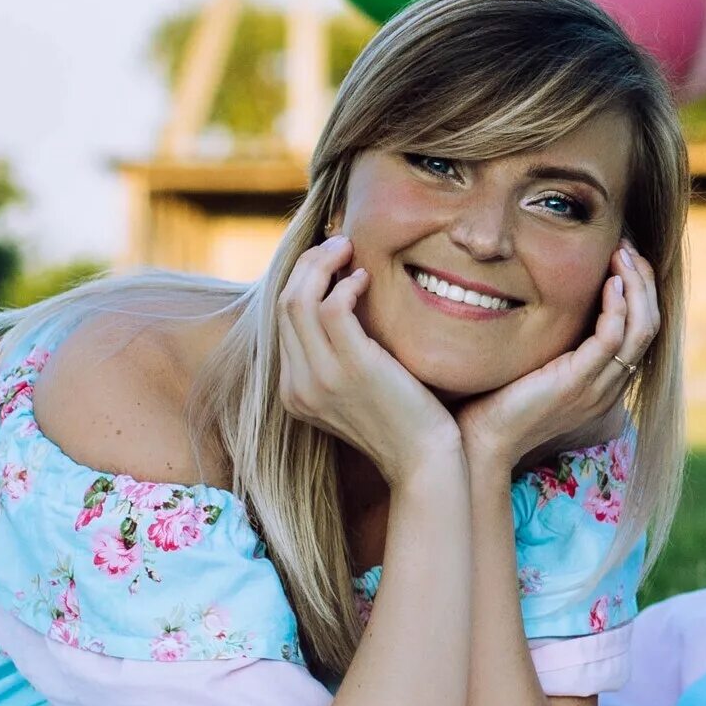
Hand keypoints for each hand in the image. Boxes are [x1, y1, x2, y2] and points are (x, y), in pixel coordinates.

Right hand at [274, 236, 459, 485]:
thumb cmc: (403, 420)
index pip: (282, 319)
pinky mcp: (352, 369)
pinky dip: (346, 284)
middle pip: (284, 303)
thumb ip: (339, 355)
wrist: (424, 462)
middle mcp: (297, 386)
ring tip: (350, 251)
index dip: (303, 279)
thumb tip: (339, 303)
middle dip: (309, 263)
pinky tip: (367, 279)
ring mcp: (320, 379)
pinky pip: (331, 308)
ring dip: (324, 264)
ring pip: (299, 299)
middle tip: (340, 244)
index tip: (330, 260)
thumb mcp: (357, 389)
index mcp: (294, 391)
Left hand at [455, 242, 658, 469]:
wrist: (480, 443)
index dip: (641, 290)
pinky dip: (617, 306)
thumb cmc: (497, 401)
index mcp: (604, 382)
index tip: (622, 257)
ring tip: (622, 255)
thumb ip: (553, 339)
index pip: (642, 330)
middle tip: (626, 248)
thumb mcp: (535, 364)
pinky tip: (608, 282)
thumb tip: (546, 295)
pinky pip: (613, 338)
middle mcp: (609, 387)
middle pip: (651, 326)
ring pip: (642, 329)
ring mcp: (597, 387)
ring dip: (637, 286)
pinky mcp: (578, 383)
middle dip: (644, 281)